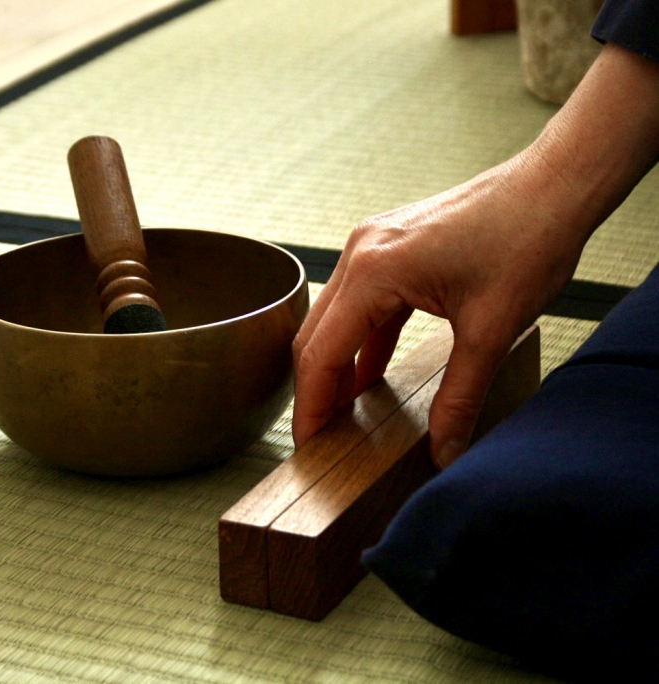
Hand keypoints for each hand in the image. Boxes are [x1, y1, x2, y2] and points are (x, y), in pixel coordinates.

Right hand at [292, 155, 584, 467]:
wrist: (554, 185)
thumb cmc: (528, 239)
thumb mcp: (491, 331)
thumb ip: (459, 398)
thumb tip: (445, 452)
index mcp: (374, 271)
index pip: (321, 354)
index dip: (311, 407)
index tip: (308, 446)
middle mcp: (361, 253)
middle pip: (316, 336)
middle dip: (316, 391)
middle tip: (321, 439)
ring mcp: (373, 246)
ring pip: (335, 320)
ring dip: (337, 366)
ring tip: (342, 414)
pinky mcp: (391, 248)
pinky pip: (362, 304)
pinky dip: (362, 342)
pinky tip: (370, 375)